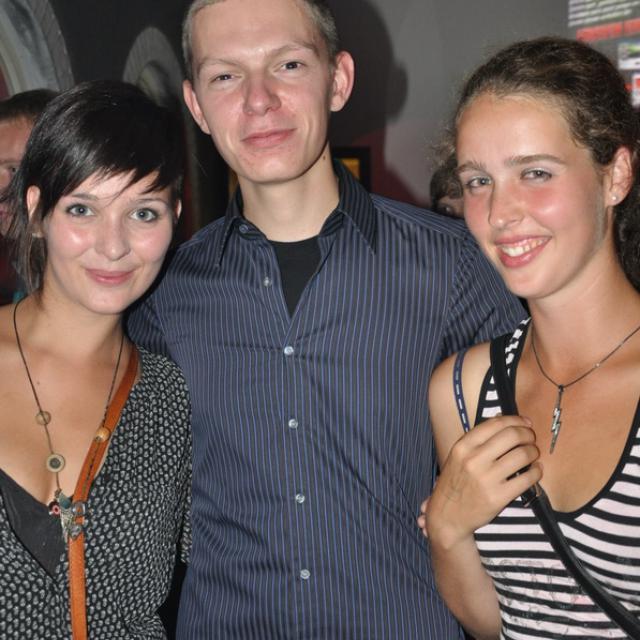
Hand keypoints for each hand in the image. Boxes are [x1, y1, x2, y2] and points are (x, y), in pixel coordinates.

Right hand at [418, 416, 540, 548]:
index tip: (525, 423)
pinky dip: (536, 471)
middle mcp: (474, 459)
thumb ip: (477, 440)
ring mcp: (487, 479)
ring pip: (522, 455)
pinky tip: (535, 470)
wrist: (447, 516)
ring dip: (533, 452)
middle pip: (512, 436)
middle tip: (531, 439)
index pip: (495, 424)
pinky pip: (527, 478)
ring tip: (533, 454)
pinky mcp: (498, 497)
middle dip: (527, 434)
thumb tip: (504, 420)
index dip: (515, 420)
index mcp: (463, 446)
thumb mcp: (458, 456)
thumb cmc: (455, 482)